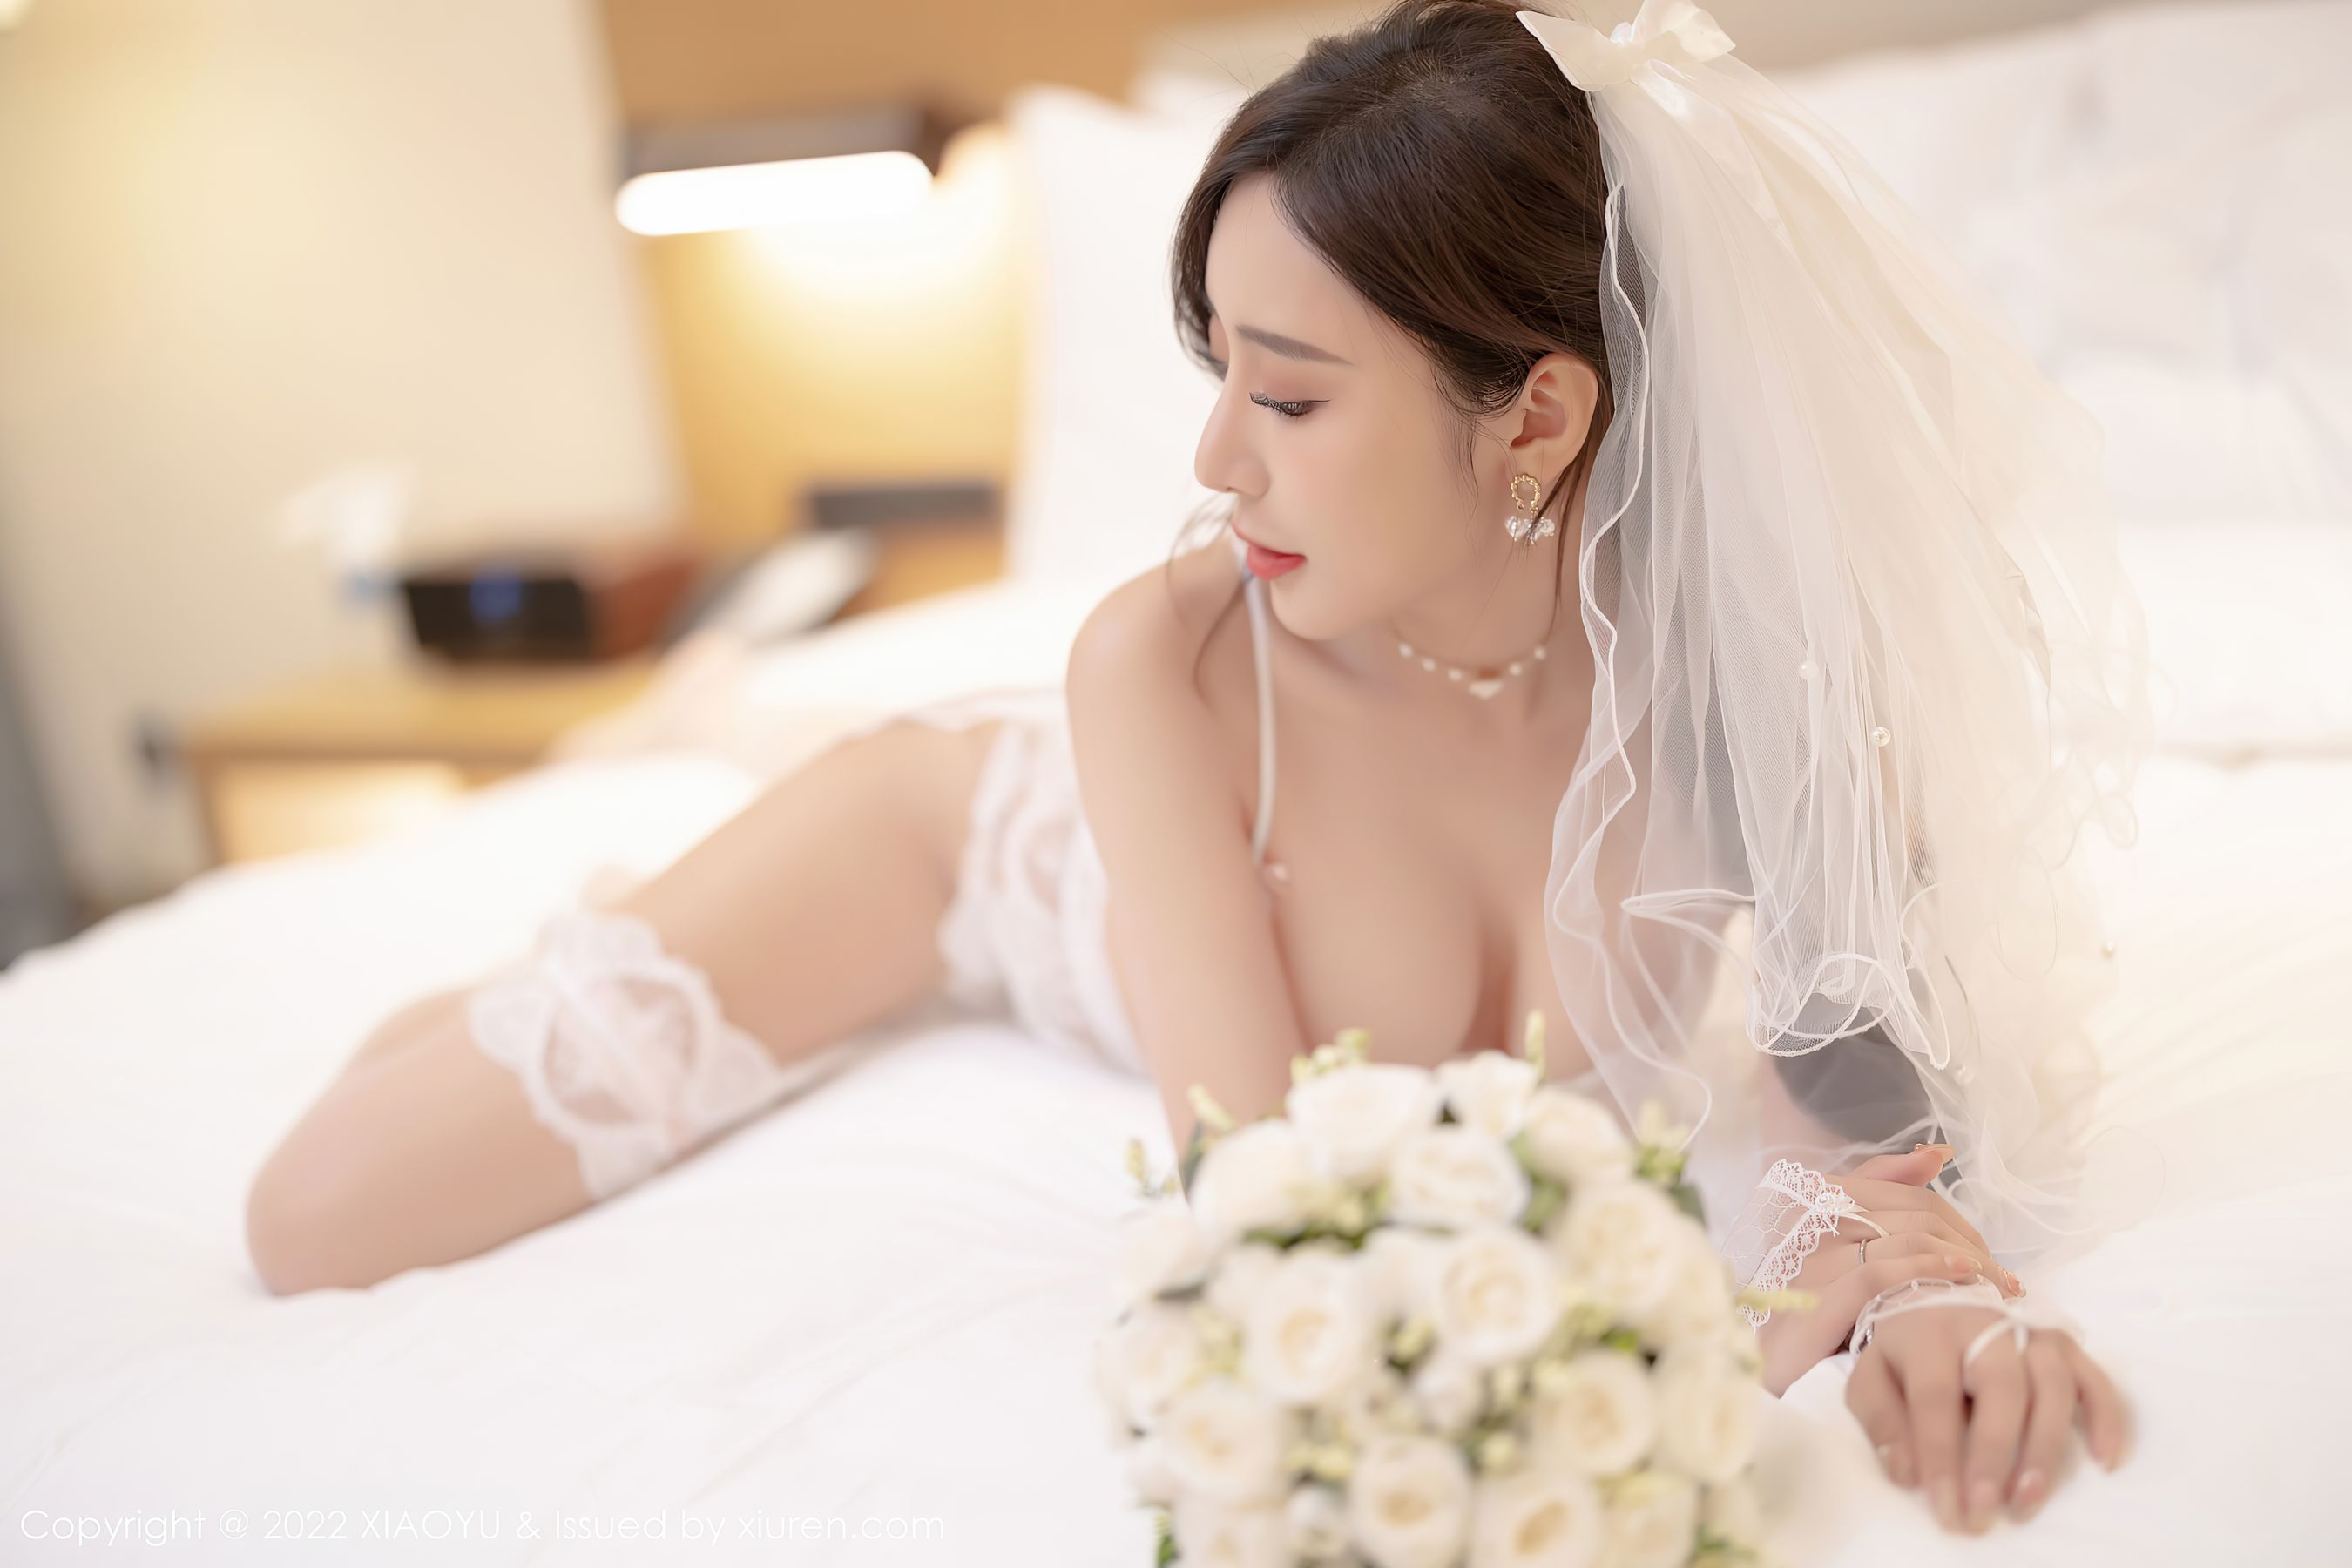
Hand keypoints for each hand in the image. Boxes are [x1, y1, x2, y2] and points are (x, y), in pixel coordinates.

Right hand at [1753, 1144, 2025, 1394]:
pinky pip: (1881, 1272)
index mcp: (1818, 1198)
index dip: (1958, 1221)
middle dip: (1970, 1245)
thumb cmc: (1811, 1303)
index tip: (1987, 1258)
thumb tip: (1936, 1154)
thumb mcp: (1847, 1246)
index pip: (1911, 1193)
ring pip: (1907, 1237)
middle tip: (2002, 1283)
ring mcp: (1814, 1256)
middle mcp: (1813, 1217)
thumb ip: (1883, 1192)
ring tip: (1992, 1294)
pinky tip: (1958, 1284)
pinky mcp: (1817, 1298)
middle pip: (1916, 1214)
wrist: (1762, 1361)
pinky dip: (1927, 1272)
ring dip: (1964, 1262)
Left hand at [1845, 1301, 2131, 1532]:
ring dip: (2046, 1446)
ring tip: (2029, 1498)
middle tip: (1987, 1510)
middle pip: (2001, 1387)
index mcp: (1930, 1333)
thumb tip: (1908, 1474)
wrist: (1937, 1293)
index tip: (1947, 1509)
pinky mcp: (2063, 1343)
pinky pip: (2095, 1378)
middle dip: (1995, 1454)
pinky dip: (2106, 1418)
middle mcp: (1985, 1326)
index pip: (1935, 1396)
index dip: (1941, 1455)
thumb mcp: (1873, 1374)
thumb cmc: (1905, 1349)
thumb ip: (1881, 1420)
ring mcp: (2030, 1331)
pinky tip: (2104, 1461)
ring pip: (2053, 1385)